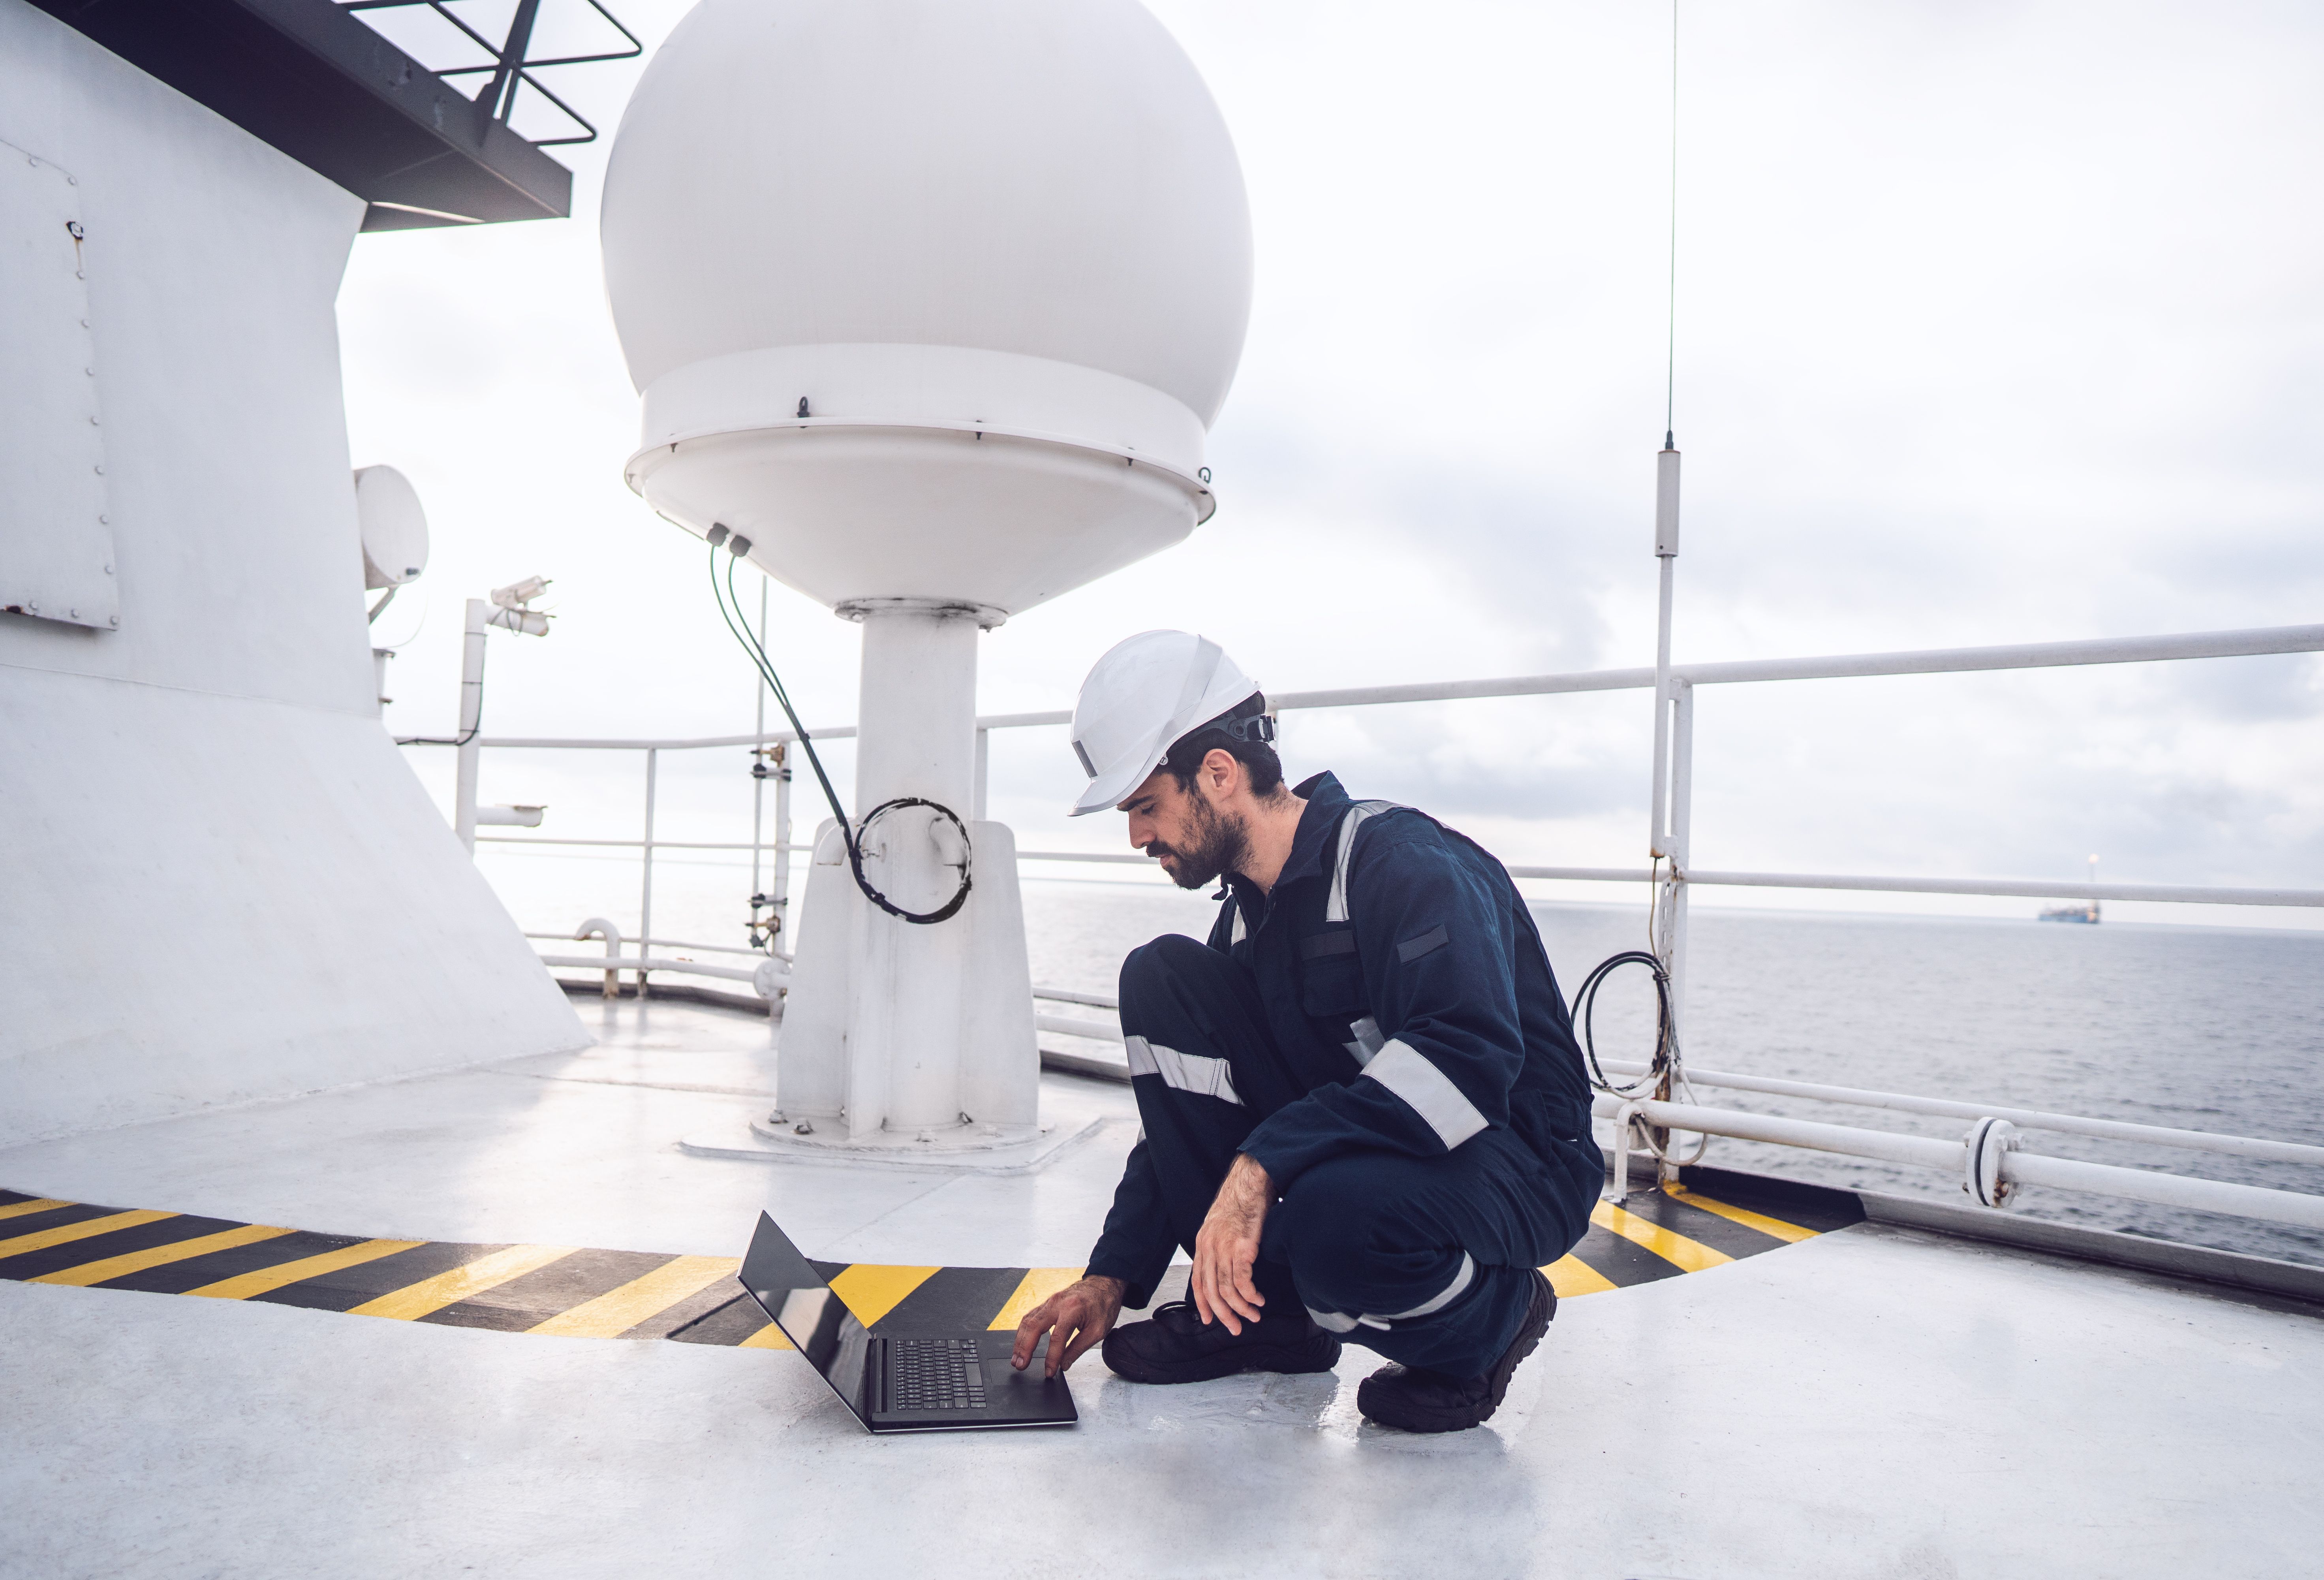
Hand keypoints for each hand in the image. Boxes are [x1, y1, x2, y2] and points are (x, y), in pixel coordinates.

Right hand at [1011, 1274, 1124, 1377]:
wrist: (1103, 1284)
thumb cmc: (1103, 1305)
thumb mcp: (1098, 1330)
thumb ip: (1079, 1348)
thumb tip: (1064, 1364)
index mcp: (1072, 1310)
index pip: (1057, 1338)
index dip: (1051, 1358)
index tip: (1049, 1372)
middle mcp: (1057, 1303)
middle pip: (1034, 1326)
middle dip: (1024, 1348)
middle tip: (1020, 1366)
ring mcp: (1050, 1301)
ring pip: (1028, 1321)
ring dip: (1020, 1341)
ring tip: (1017, 1359)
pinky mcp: (1047, 1303)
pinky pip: (1030, 1316)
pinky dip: (1023, 1332)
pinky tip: (1021, 1343)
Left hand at [1191, 1154, 1271, 1334]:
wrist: (1251, 1180)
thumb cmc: (1241, 1201)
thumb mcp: (1221, 1225)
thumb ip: (1219, 1245)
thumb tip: (1225, 1267)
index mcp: (1203, 1243)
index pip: (1197, 1281)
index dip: (1203, 1303)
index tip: (1209, 1319)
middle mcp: (1209, 1247)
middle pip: (1211, 1291)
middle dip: (1223, 1314)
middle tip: (1235, 1328)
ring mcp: (1225, 1247)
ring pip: (1227, 1290)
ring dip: (1241, 1308)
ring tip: (1254, 1315)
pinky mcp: (1243, 1247)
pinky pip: (1243, 1281)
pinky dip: (1251, 1295)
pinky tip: (1259, 1299)